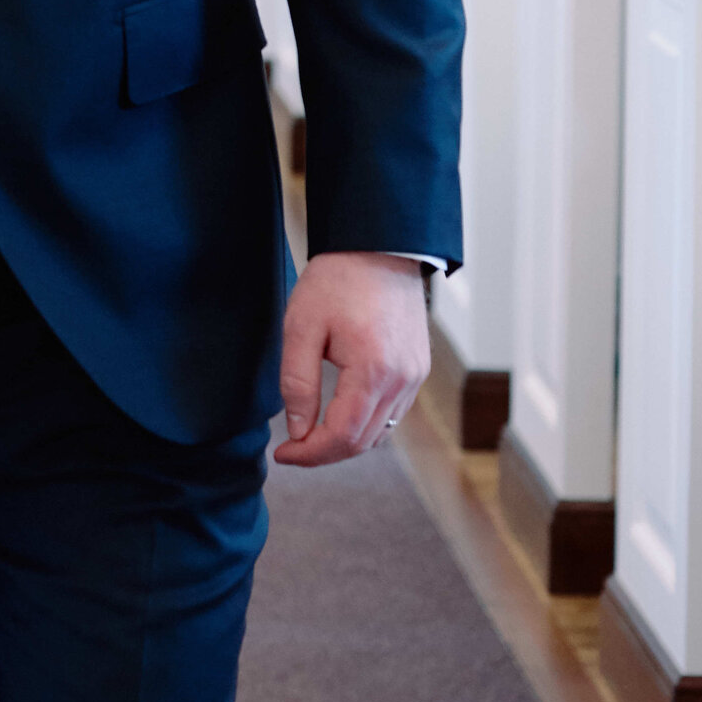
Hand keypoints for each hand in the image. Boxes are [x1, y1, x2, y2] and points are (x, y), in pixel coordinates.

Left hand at [274, 251, 430, 465]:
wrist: (378, 247)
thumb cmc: (337, 281)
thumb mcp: (301, 327)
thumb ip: (297, 383)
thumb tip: (297, 430)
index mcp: (374, 371)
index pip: (342, 436)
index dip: (309, 454)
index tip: (282, 454)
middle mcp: (402, 380)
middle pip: (363, 442)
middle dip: (324, 452)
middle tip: (291, 449)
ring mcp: (415, 376)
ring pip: (380, 432)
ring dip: (345, 441)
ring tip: (310, 434)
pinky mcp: (418, 368)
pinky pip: (392, 413)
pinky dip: (365, 423)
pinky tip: (339, 415)